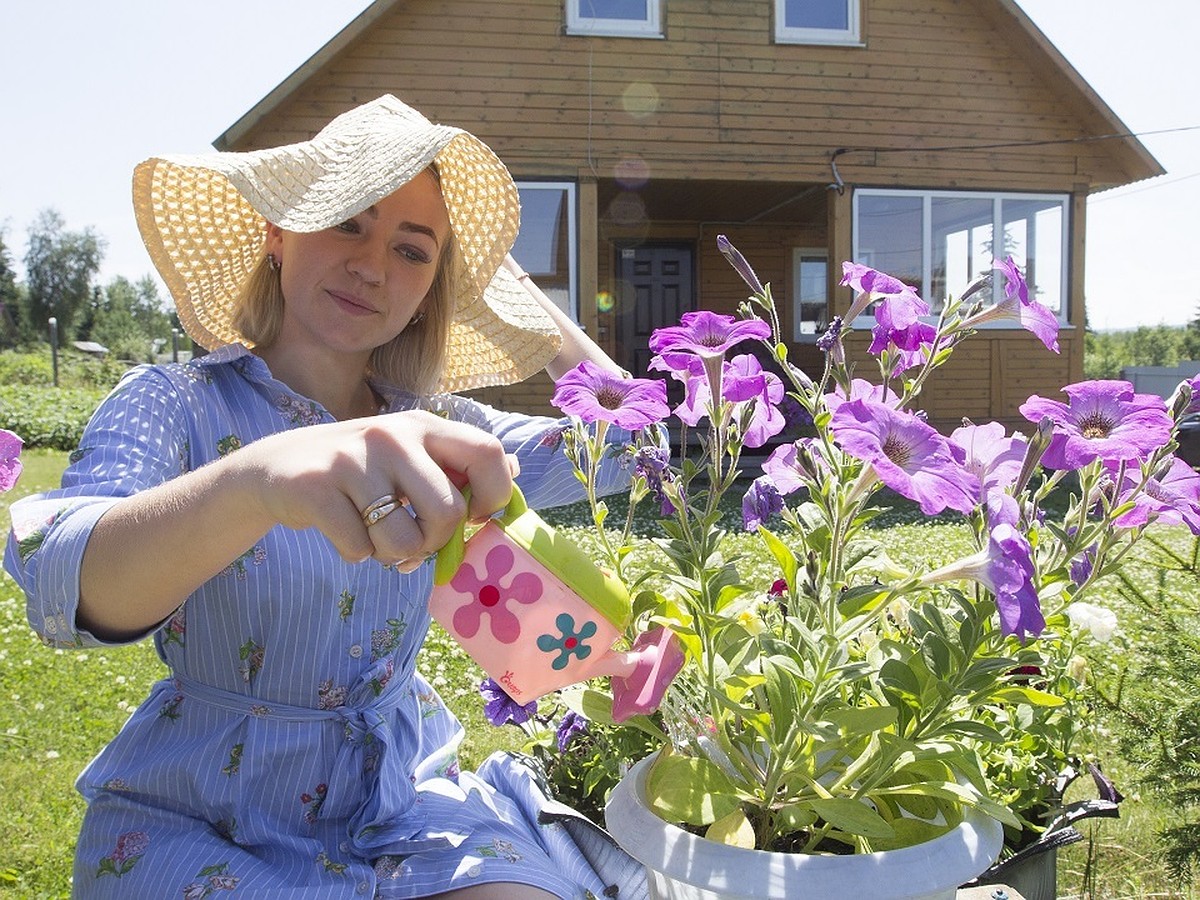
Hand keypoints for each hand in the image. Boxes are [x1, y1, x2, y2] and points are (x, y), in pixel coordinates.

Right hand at [244, 410, 515, 568]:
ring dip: (392, 555)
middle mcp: (392, 435)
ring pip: (403, 541)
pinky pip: (359, 549)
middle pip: (448, 513)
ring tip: (374, 534)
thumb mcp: (409, 455)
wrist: (276, 468)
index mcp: (423, 426)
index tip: (472, 517)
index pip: (488, 453)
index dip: (493, 496)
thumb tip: (515, 471)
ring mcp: (353, 460)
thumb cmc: (359, 470)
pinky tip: (341, 528)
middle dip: (434, 542)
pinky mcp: (316, 488)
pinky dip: (354, 553)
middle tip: (413, 538)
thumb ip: (457, 465)